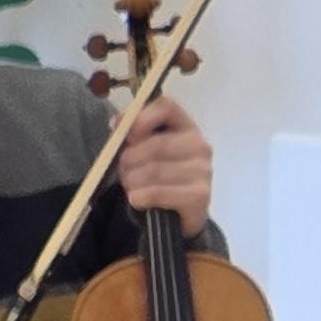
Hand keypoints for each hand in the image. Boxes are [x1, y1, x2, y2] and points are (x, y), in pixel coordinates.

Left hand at [112, 94, 211, 230]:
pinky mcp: (200, 195)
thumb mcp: (144, 150)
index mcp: (185, 126)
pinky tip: (137, 200)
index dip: (141, 116)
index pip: (167, 106)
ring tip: (130, 186)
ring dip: (132, 181)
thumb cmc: (159, 176)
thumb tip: (116, 124)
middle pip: (156, 143)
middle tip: (122, 171)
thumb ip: (132, 134)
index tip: (126, 135)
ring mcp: (203, 170)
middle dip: (129, 159)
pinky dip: (140, 197)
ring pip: (154, 170)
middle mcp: (200, 145)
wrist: (178, 213)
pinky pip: (158, 192)